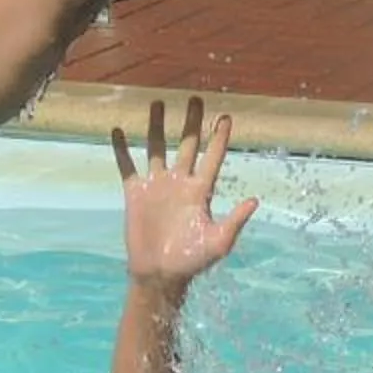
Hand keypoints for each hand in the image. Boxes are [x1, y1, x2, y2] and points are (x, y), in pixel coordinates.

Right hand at [112, 95, 256, 290]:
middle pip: (187, 144)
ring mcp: (157, 186)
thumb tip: (254, 200)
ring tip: (157, 104)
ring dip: (156, 127)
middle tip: (194, 98)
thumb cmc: (192, 261)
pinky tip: (117, 131)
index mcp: (201, 191)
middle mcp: (180, 182)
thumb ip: (235, 221)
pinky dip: (122, 149)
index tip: (225, 116)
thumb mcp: (220, 242)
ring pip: (157, 148)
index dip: (219, 137)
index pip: (212, 157)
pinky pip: (127, 166)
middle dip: (191, 122)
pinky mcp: (135, 194)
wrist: (160, 274)